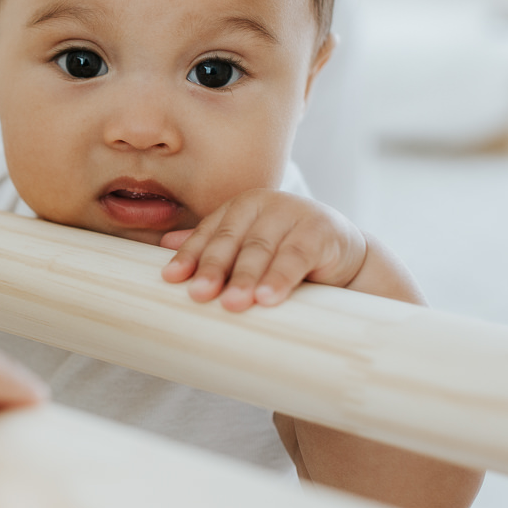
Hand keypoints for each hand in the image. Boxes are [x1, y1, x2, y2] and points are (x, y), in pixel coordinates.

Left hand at [160, 189, 367, 311]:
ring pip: (261, 249)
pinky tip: (268, 298)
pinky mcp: (320, 231)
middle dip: (213, 268)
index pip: (209, 233)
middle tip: (199, 295)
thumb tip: (164, 245)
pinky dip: (280, 278)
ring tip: (233, 303)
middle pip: (232, 240)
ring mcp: (293, 213)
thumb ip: (213, 244)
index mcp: (240, 207)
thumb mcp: (248, 246)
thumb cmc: (286, 249)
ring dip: (245, 278)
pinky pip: (296, 257)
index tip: (171, 278)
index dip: (190, 256)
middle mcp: (264, 204)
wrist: (343, 252)